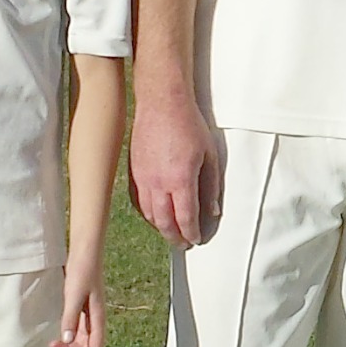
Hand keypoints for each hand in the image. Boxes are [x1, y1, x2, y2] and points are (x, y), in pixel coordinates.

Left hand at [53, 265, 105, 346]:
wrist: (84, 251)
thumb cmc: (82, 270)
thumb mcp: (74, 294)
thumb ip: (70, 317)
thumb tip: (67, 340)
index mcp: (98, 317)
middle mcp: (95, 318)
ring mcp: (88, 314)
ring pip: (82, 339)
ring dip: (69, 346)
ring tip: (53, 345)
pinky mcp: (80, 307)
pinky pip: (76, 329)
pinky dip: (68, 336)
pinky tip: (57, 334)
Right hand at [129, 93, 219, 246]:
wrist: (161, 102)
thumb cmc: (189, 125)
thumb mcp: (209, 155)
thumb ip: (210, 186)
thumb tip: (213, 211)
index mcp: (180, 180)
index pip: (186, 218)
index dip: (191, 233)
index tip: (197, 240)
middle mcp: (158, 183)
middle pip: (164, 222)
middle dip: (175, 237)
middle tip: (183, 244)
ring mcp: (142, 178)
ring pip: (149, 214)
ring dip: (161, 227)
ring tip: (171, 232)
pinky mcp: (133, 171)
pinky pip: (138, 201)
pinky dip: (147, 213)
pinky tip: (155, 215)